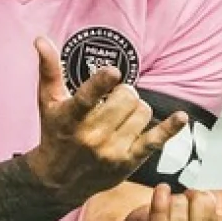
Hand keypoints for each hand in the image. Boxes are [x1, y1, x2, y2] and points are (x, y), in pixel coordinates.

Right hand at [25, 36, 187, 204]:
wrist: (58, 181)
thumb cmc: (55, 134)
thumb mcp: (47, 103)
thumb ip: (49, 70)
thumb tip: (41, 39)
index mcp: (71, 118)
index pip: (87, 98)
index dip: (102, 82)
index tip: (113, 72)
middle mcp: (92, 136)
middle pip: (125, 98)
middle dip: (124, 92)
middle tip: (115, 98)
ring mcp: (112, 150)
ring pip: (142, 112)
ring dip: (136, 108)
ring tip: (122, 114)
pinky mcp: (128, 161)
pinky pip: (155, 140)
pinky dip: (170, 128)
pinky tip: (180, 117)